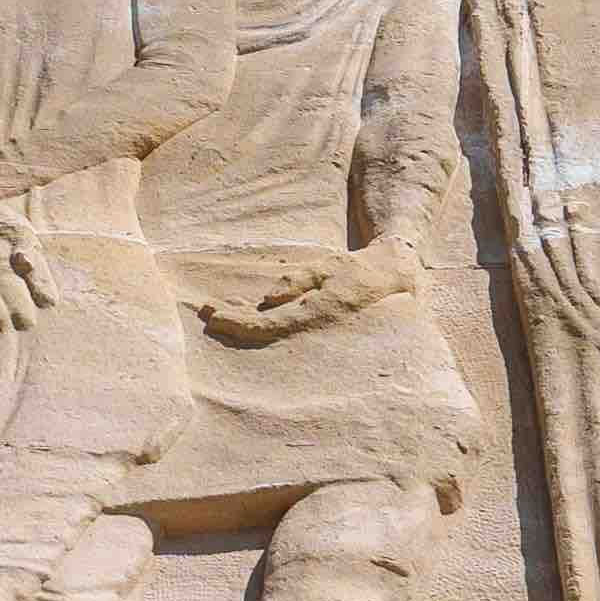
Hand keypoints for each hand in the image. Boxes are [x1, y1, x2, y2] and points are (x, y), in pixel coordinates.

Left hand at [198, 244, 422, 341]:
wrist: (393, 279)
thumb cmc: (359, 270)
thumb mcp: (331, 266)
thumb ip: (300, 280)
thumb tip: (269, 297)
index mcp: (317, 313)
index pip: (268, 326)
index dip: (239, 324)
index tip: (214, 315)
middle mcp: (313, 329)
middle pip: (264, 334)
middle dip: (235, 324)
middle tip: (206, 313)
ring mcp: (314, 332)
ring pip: (271, 334)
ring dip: (245, 323)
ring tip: (218, 312)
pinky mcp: (314, 326)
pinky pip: (282, 329)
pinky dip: (261, 321)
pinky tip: (245, 312)